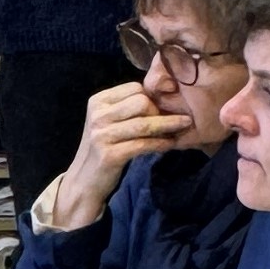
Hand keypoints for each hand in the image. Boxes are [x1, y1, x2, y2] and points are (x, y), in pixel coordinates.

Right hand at [36, 83, 192, 232]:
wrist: (85, 180)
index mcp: (98, 101)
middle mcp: (97, 115)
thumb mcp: (109, 121)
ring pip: (145, 123)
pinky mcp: (109, 155)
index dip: (152, 97)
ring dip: (168, 125)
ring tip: (184, 125)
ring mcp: (101, 135)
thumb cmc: (104, 147)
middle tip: (170, 121)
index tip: (162, 108)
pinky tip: (170, 144)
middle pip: (141, 102)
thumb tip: (165, 92)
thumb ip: (128, 107)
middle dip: (159, 111)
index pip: (135, 88)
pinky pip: (143, 144)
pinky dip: (161, 143)